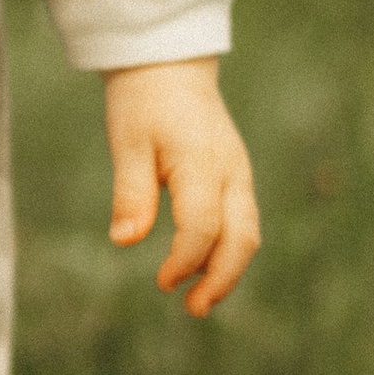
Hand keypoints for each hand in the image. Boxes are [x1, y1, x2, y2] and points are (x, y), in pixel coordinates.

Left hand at [105, 59, 259, 318]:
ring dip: (227, 270)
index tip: (162, 282)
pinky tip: (201, 266)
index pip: (204, 226)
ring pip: (248, 233)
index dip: (185, 260)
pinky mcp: (236, 177)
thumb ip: (131, 193)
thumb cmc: (143, 102)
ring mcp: (239, 174)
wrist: (169, 66)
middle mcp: (231, 172)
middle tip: (192, 308)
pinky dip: (228, 250)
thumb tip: (125, 241)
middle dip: (221, 280)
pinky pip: (243, 222)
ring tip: (198, 298)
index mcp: (202, 162)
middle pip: (242, 238)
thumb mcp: (128, 143)